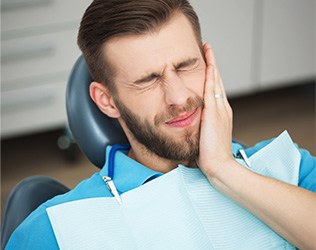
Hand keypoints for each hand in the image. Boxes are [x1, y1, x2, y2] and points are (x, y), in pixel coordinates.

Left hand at [197, 43, 233, 177]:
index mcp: (221, 114)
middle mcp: (223, 108)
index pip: (216, 89)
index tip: (208, 64)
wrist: (219, 165)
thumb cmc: (210, 154)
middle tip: (208, 49)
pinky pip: (212, 90)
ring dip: (212, 64)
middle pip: (218, 81)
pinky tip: (209, 65)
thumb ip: (202, 126)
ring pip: (216, 81)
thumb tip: (192, 122)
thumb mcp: (206, 136)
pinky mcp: (214, 113)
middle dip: (213, 64)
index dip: (212, 75)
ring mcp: (220, 110)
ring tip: (208, 49)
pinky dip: (211, 76)